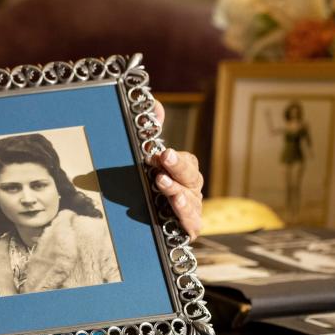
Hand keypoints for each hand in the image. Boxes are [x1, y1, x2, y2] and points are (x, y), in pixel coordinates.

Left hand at [152, 100, 204, 239]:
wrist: (142, 222)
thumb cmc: (147, 183)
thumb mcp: (146, 157)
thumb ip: (152, 129)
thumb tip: (155, 106)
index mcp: (183, 171)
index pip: (187, 162)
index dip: (176, 158)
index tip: (161, 153)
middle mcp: (191, 189)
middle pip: (191, 178)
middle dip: (178, 168)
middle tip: (164, 159)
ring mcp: (191, 210)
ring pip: (191, 201)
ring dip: (178, 192)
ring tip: (163, 185)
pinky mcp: (187, 229)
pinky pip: (192, 224)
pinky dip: (186, 217)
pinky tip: (176, 210)